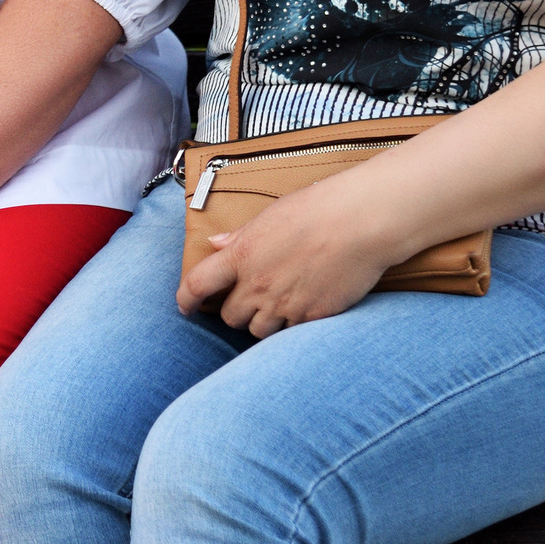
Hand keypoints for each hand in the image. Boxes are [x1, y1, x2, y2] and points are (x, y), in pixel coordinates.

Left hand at [176, 176, 390, 336]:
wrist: (360, 223)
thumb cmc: (316, 209)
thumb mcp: (269, 216)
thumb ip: (240, 236)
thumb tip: (216, 244)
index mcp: (242, 255)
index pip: (197, 284)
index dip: (186, 300)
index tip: (185, 307)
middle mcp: (258, 284)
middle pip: (230, 316)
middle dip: (236, 311)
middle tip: (250, 300)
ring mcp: (285, 304)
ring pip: (259, 331)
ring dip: (263, 322)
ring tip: (279, 304)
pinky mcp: (312, 317)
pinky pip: (291, 334)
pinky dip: (292, 326)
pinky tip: (303, 307)